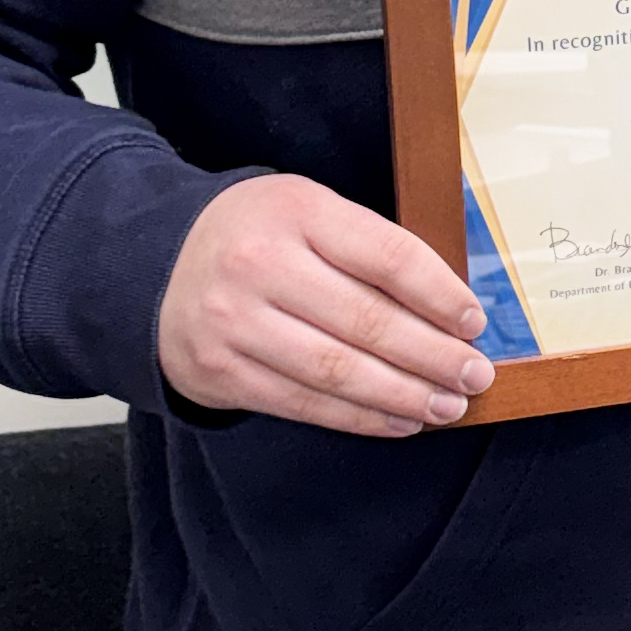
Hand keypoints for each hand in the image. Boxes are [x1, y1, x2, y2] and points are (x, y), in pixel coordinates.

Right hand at [159, 173, 494, 436]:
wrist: (154, 264)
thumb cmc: (259, 235)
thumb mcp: (310, 211)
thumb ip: (369, 247)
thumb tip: (449, 306)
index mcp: (298, 212)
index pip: (389, 256)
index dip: (440, 295)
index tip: (475, 322)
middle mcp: (261, 265)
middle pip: (367, 321)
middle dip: (433, 356)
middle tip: (475, 375)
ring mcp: (235, 323)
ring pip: (337, 371)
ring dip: (402, 395)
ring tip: (446, 405)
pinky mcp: (220, 373)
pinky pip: (304, 403)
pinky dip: (359, 417)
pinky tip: (398, 419)